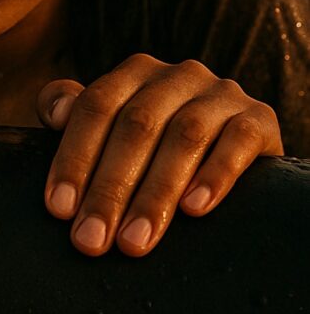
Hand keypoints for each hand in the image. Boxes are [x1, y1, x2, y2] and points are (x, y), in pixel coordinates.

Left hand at [37, 54, 282, 256]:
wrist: (233, 147)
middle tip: (91, 240)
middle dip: (110, 188)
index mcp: (135, 72)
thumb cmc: (155, 144)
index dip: (74, 156)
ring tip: (134, 241)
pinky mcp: (260, 118)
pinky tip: (194, 210)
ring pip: (185, 135)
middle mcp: (178, 75)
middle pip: (137, 125)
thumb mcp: (114, 125)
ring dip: (156, 192)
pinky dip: (215, 175)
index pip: (96, 106)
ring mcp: (221, 93)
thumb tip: (54, 114)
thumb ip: (75, 111)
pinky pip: (239, 141)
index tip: (59, 209)